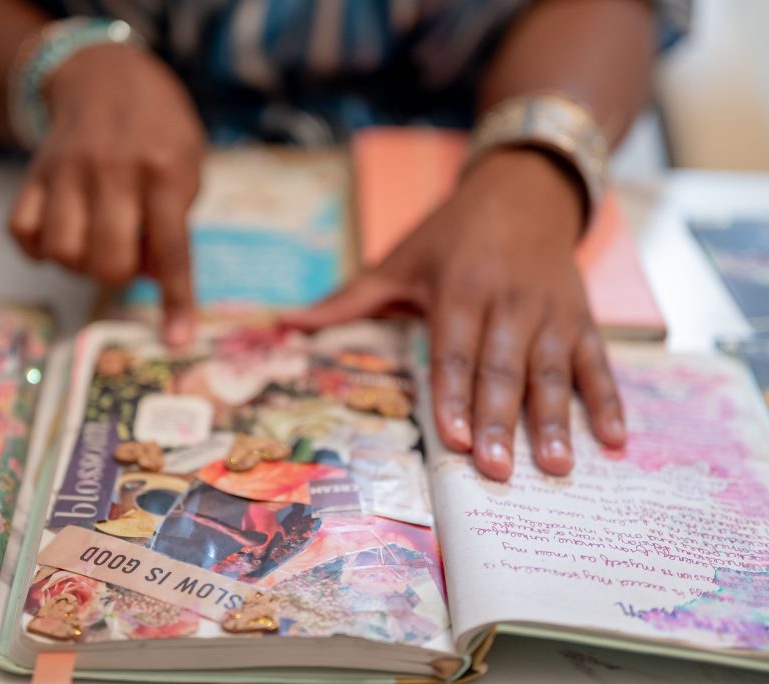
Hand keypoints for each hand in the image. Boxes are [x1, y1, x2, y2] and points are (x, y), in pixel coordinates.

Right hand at [8, 42, 204, 344]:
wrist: (105, 75)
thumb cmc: (158, 131)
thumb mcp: (188, 167)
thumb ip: (174, 222)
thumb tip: (152, 278)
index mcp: (163, 171)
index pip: (172, 250)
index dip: (176, 300)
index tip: (178, 340)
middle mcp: (113, 172)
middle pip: (108, 261)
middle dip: (120, 274)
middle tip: (127, 250)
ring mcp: (67, 172)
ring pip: (62, 253)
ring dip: (80, 263)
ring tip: (95, 241)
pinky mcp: (33, 174)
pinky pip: (22, 232)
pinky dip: (40, 248)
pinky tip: (60, 234)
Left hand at [282, 149, 625, 480]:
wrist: (525, 187)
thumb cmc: (452, 232)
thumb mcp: (399, 258)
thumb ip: (349, 298)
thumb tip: (287, 324)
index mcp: (461, 289)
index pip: (455, 351)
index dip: (455, 395)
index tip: (456, 439)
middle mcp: (510, 302)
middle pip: (504, 368)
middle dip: (502, 421)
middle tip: (498, 471)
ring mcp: (553, 312)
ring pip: (554, 370)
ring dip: (557, 420)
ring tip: (556, 467)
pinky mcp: (584, 317)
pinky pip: (600, 362)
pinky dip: (610, 400)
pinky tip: (615, 440)